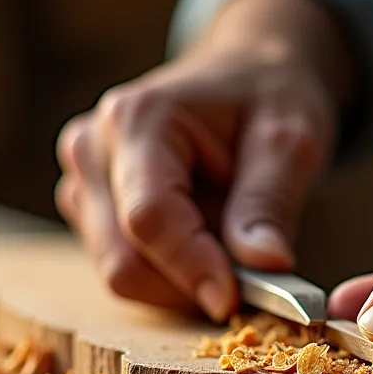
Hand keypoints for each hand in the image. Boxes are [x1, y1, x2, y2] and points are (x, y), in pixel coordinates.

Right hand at [57, 0, 352, 319]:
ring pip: (120, 270)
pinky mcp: (88, 207)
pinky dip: (170, 275)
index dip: (192, 268)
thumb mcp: (290, 140)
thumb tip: (264, 267)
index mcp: (137, 118)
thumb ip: (270, 202)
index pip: (149, 218)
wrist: (246, 74)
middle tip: (250, 280)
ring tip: (230, 242)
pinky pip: (124, 267)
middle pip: (123, 258)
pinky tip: (205, 240)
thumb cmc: (268, 96)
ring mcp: (83, 179)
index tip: (238, 300)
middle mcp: (92, 147)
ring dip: (181, 281)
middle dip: (189, 284)